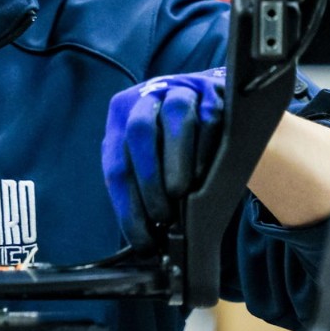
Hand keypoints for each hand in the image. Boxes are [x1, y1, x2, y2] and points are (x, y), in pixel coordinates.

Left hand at [101, 70, 225, 250]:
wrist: (205, 98)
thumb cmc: (170, 140)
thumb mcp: (148, 155)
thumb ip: (142, 183)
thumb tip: (145, 237)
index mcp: (120, 115)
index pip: (116, 163)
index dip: (127, 205)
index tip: (143, 240)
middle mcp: (146, 97)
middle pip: (140, 131)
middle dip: (149, 178)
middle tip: (162, 217)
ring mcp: (181, 89)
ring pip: (176, 115)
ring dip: (177, 160)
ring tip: (181, 195)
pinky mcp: (213, 90)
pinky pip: (209, 116)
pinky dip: (206, 147)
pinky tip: (206, 173)